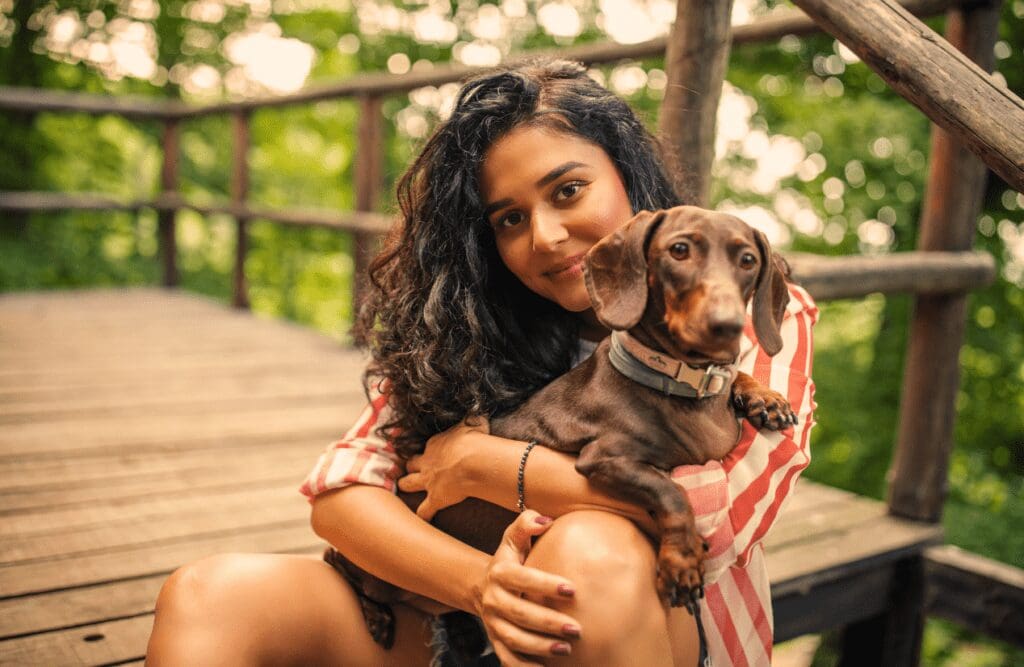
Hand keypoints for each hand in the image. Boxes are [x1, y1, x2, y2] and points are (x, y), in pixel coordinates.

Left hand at [398, 416, 489, 520]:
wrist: (474, 461)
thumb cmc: (476, 440)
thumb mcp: (474, 422)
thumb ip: (472, 419)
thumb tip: (479, 414)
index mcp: (435, 444)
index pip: (428, 447)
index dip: (429, 451)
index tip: (432, 453)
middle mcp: (427, 462)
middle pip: (410, 464)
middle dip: (409, 467)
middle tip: (409, 470)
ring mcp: (428, 481)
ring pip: (408, 484)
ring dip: (406, 486)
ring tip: (404, 489)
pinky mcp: (435, 498)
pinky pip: (424, 511)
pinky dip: (423, 515)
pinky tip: (421, 520)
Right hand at [476, 510, 581, 665]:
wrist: (483, 586)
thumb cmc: (511, 560)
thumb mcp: (514, 539)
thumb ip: (526, 524)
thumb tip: (545, 519)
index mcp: (500, 572)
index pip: (521, 578)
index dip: (545, 584)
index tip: (573, 590)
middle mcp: (493, 599)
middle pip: (519, 613)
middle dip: (548, 623)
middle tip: (577, 629)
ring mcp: (493, 623)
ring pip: (513, 639)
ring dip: (540, 647)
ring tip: (567, 649)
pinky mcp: (495, 641)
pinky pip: (507, 659)